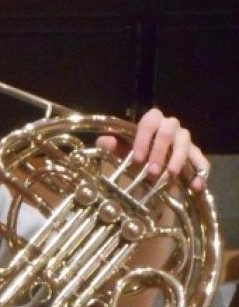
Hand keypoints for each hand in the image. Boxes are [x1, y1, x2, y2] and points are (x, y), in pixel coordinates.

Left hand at [95, 108, 210, 191]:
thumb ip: (110, 147)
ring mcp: (184, 140)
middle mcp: (170, 126)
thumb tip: (105, 141)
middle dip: (160, 151)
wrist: (147, 171)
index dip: (143, 138)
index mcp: (151, 122)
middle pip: (168, 131)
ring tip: (171, 174)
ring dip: (178, 158)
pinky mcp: (195, 155)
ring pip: (186, 143)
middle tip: (152, 171)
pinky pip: (202, 161)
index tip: (137, 158)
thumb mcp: (118, 153)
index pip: (149, 121)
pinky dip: (200, 173)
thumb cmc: (132, 156)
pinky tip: (196, 185)